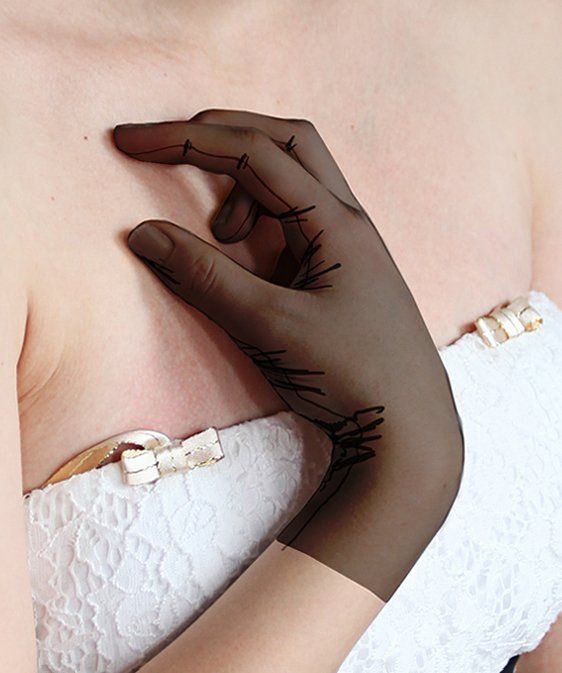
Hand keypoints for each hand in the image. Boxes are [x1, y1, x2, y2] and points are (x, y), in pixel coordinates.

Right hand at [113, 110, 463, 600]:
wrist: (408, 428)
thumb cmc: (350, 375)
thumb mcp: (270, 325)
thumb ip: (205, 277)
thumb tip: (143, 234)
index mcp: (335, 221)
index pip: (253, 152)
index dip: (185, 139)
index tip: (129, 142)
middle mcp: (347, 220)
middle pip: (285, 142)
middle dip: (221, 137)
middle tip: (169, 148)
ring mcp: (349, 245)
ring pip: (294, 180)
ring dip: (244, 186)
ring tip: (221, 233)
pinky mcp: (344, 271)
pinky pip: (297, 221)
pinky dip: (261, 222)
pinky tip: (252, 259)